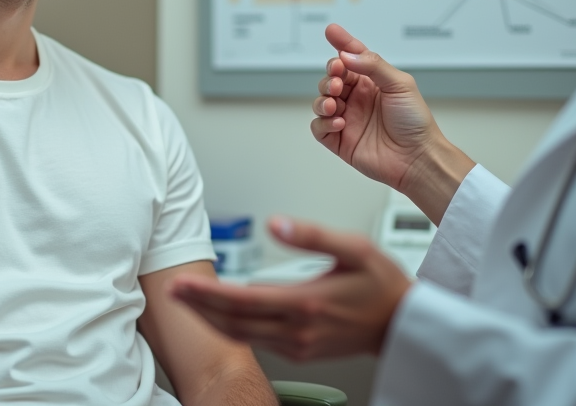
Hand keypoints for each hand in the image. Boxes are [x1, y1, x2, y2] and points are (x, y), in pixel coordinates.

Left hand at [170, 218, 410, 361]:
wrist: (405, 324)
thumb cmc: (382, 284)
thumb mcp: (355, 247)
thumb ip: (313, 234)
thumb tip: (277, 224)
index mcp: (306, 303)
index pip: (243, 300)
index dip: (208, 293)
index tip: (182, 283)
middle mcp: (297, 330)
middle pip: (233, 323)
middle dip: (198, 307)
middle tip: (170, 290)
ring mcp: (297, 345)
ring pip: (241, 336)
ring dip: (208, 319)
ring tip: (186, 300)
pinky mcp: (299, 351)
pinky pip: (255, 341)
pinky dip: (230, 328)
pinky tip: (217, 314)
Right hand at [311, 24, 448, 190]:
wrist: (417, 158)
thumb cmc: (415, 123)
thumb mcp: (401, 84)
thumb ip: (373, 66)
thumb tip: (347, 55)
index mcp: (371, 83)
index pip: (351, 57)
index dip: (341, 43)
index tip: (332, 31)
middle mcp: (357, 99)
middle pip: (330, 78)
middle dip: (329, 76)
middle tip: (337, 80)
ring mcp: (347, 119)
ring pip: (320, 101)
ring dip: (322, 98)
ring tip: (334, 103)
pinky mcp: (340, 140)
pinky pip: (319, 128)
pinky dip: (323, 122)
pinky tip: (339, 122)